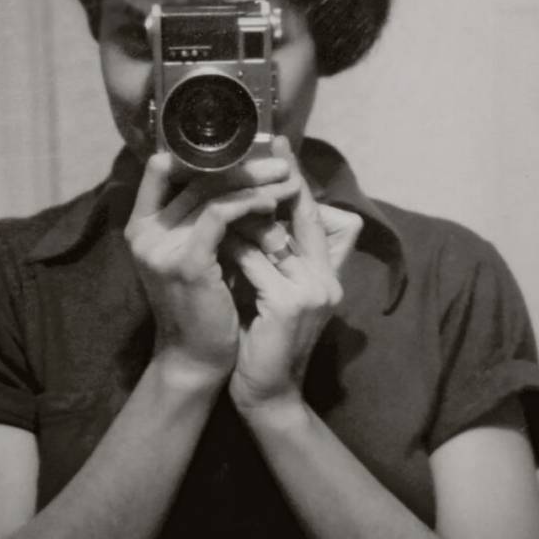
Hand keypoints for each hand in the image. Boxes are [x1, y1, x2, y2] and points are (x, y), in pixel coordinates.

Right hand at [124, 152, 298, 385]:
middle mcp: (144, 231)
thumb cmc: (206, 304)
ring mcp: (161, 246)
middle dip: (243, 165)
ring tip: (287, 178)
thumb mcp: (200, 253)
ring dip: (254, 181)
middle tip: (281, 160)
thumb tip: (243, 174)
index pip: (165, 169)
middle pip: (194, 176)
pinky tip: (273, 204)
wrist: (198, 357)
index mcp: (142, 224)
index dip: (204, 152)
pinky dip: (249, 205)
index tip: (247, 146)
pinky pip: (219, 216)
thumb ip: (205, 218)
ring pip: (210, 192)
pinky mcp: (185, 262)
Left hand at [226, 142, 361, 411]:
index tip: (277, 145)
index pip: (311, 214)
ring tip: (216, 191)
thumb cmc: (263, 341)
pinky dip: (232, 248)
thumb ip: (273, 258)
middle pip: (300, 213)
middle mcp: (326, 278)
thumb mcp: (273, 294)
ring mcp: (312, 291)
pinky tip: (212, 238)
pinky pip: (253, 262)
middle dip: (273, 177)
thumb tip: (249, 214)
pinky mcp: (289, 304)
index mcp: (326, 273)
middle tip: (254, 145)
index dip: (295, 178)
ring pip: (269, 235)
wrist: (267, 394)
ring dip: (240, 216)